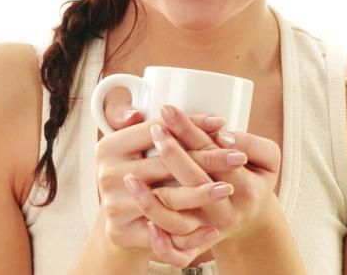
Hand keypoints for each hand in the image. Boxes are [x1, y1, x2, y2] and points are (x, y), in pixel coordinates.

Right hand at [94, 99, 248, 262]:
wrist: (120, 220)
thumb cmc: (133, 171)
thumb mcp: (129, 142)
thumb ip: (132, 118)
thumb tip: (146, 110)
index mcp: (108, 147)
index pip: (154, 130)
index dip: (189, 124)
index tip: (221, 122)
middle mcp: (107, 175)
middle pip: (165, 164)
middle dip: (206, 159)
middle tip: (238, 157)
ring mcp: (114, 205)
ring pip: (167, 199)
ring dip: (201, 195)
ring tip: (228, 188)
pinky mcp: (122, 232)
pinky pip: (162, 236)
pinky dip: (189, 236)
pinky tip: (212, 230)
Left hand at [132, 105, 281, 263]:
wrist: (249, 219)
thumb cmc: (254, 179)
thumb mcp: (268, 158)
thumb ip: (252, 143)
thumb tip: (223, 135)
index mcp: (248, 190)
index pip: (214, 155)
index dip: (191, 131)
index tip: (168, 111)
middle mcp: (228, 214)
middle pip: (194, 183)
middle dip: (171, 154)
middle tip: (153, 129)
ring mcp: (210, 232)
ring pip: (177, 220)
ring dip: (150, 200)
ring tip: (130, 176)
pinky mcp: (196, 248)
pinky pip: (176, 252)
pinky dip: (159, 241)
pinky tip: (142, 221)